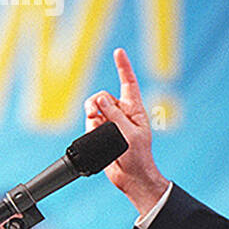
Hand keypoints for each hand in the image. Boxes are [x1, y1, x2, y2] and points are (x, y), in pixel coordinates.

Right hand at [83, 48, 168, 215]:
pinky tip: (95, 135)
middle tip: (93, 113)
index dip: (123, 67)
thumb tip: (101, 99)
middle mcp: (122, 112)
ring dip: (92, 114)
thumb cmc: (138, 156)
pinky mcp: (101, 132)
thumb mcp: (129, 134)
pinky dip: (90, 127)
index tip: (118, 52)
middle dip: (96, 102)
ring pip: (94, 108)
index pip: (128, 83)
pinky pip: (90, 122)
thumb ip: (115, 115)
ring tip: (95, 125)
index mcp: (135, 109)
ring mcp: (110, 122)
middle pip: (103, 96)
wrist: (130, 177)